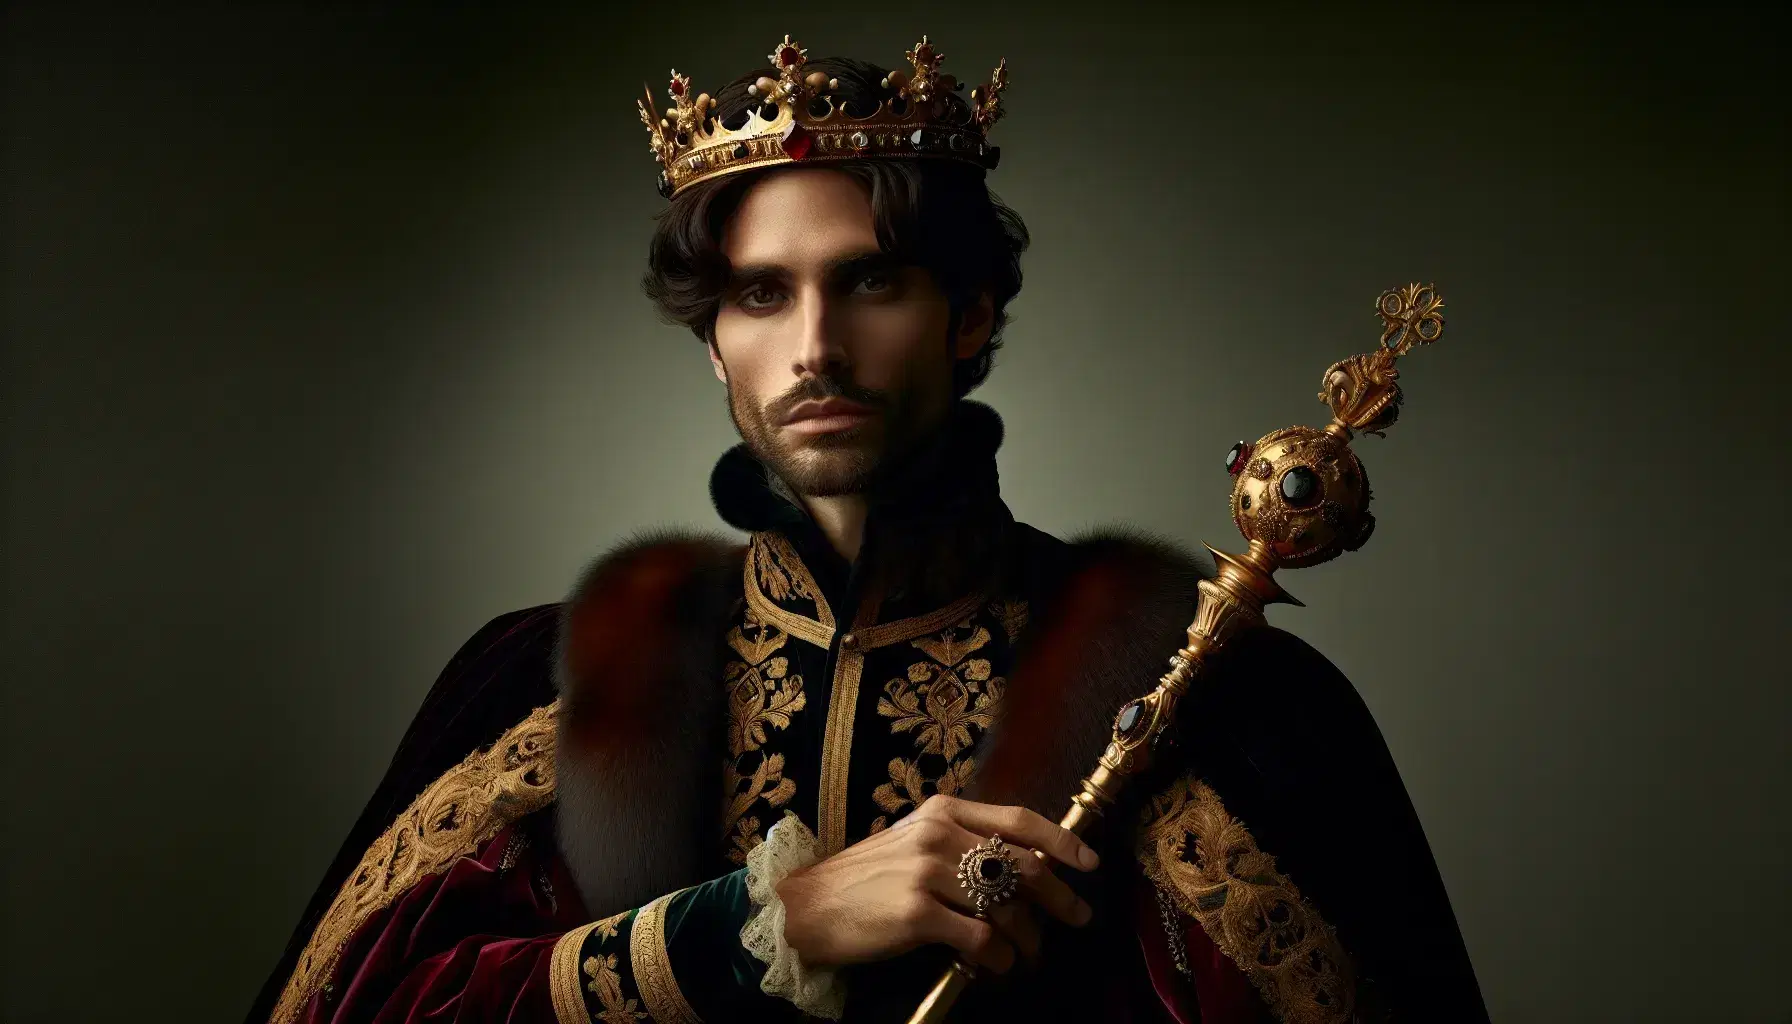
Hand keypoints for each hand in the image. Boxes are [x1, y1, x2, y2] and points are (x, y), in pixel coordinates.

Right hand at [773, 794, 1099, 974]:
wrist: (803, 908)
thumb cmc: (861, 880)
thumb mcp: (911, 842)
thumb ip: (958, 843)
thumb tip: (1019, 866)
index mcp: (941, 811)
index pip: (1018, 819)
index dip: (1062, 840)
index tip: (1089, 862)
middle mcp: (938, 834)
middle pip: (1024, 864)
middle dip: (1060, 897)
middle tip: (1077, 918)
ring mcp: (928, 873)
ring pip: (1008, 906)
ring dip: (1029, 938)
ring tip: (1029, 956)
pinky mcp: (917, 914)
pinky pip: (982, 938)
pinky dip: (1000, 958)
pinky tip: (996, 966)